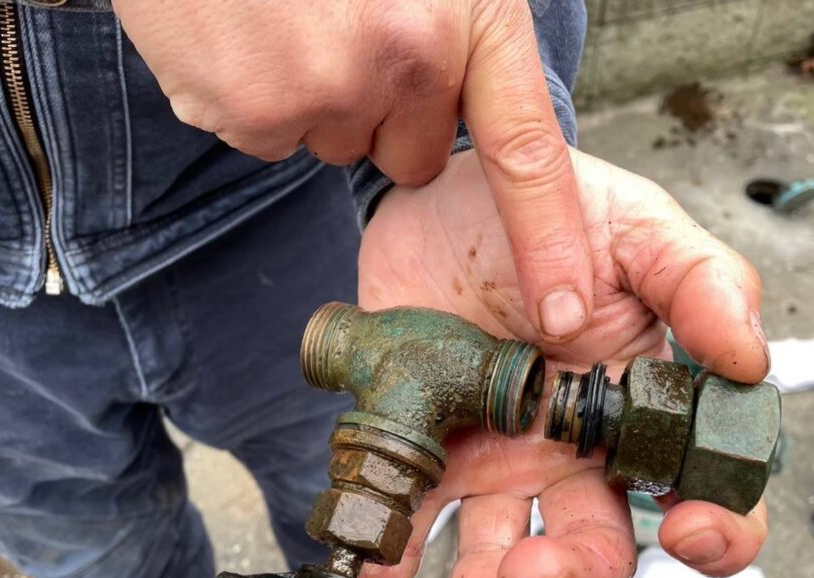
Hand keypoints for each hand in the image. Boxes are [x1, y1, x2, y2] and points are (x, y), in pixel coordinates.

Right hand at [113, 0, 592, 339]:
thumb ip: (454, 31)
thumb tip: (449, 107)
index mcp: (467, 13)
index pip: (527, 152)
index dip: (551, 239)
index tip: (568, 311)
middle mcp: (405, 60)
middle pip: (411, 156)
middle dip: (386, 115)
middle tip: (344, 29)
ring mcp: (322, 92)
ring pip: (336, 145)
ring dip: (319, 98)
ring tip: (288, 18)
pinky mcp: (248, 113)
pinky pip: (271, 138)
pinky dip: (258, 98)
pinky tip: (246, 33)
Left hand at [352, 148, 771, 577]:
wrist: (446, 194)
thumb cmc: (558, 204)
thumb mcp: (639, 225)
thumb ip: (701, 281)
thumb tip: (750, 358)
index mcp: (647, 405)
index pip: (707, 491)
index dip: (716, 530)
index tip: (687, 533)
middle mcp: (578, 449)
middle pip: (597, 545)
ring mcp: (503, 459)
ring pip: (503, 555)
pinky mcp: (432, 452)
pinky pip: (416, 521)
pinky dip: (395, 563)